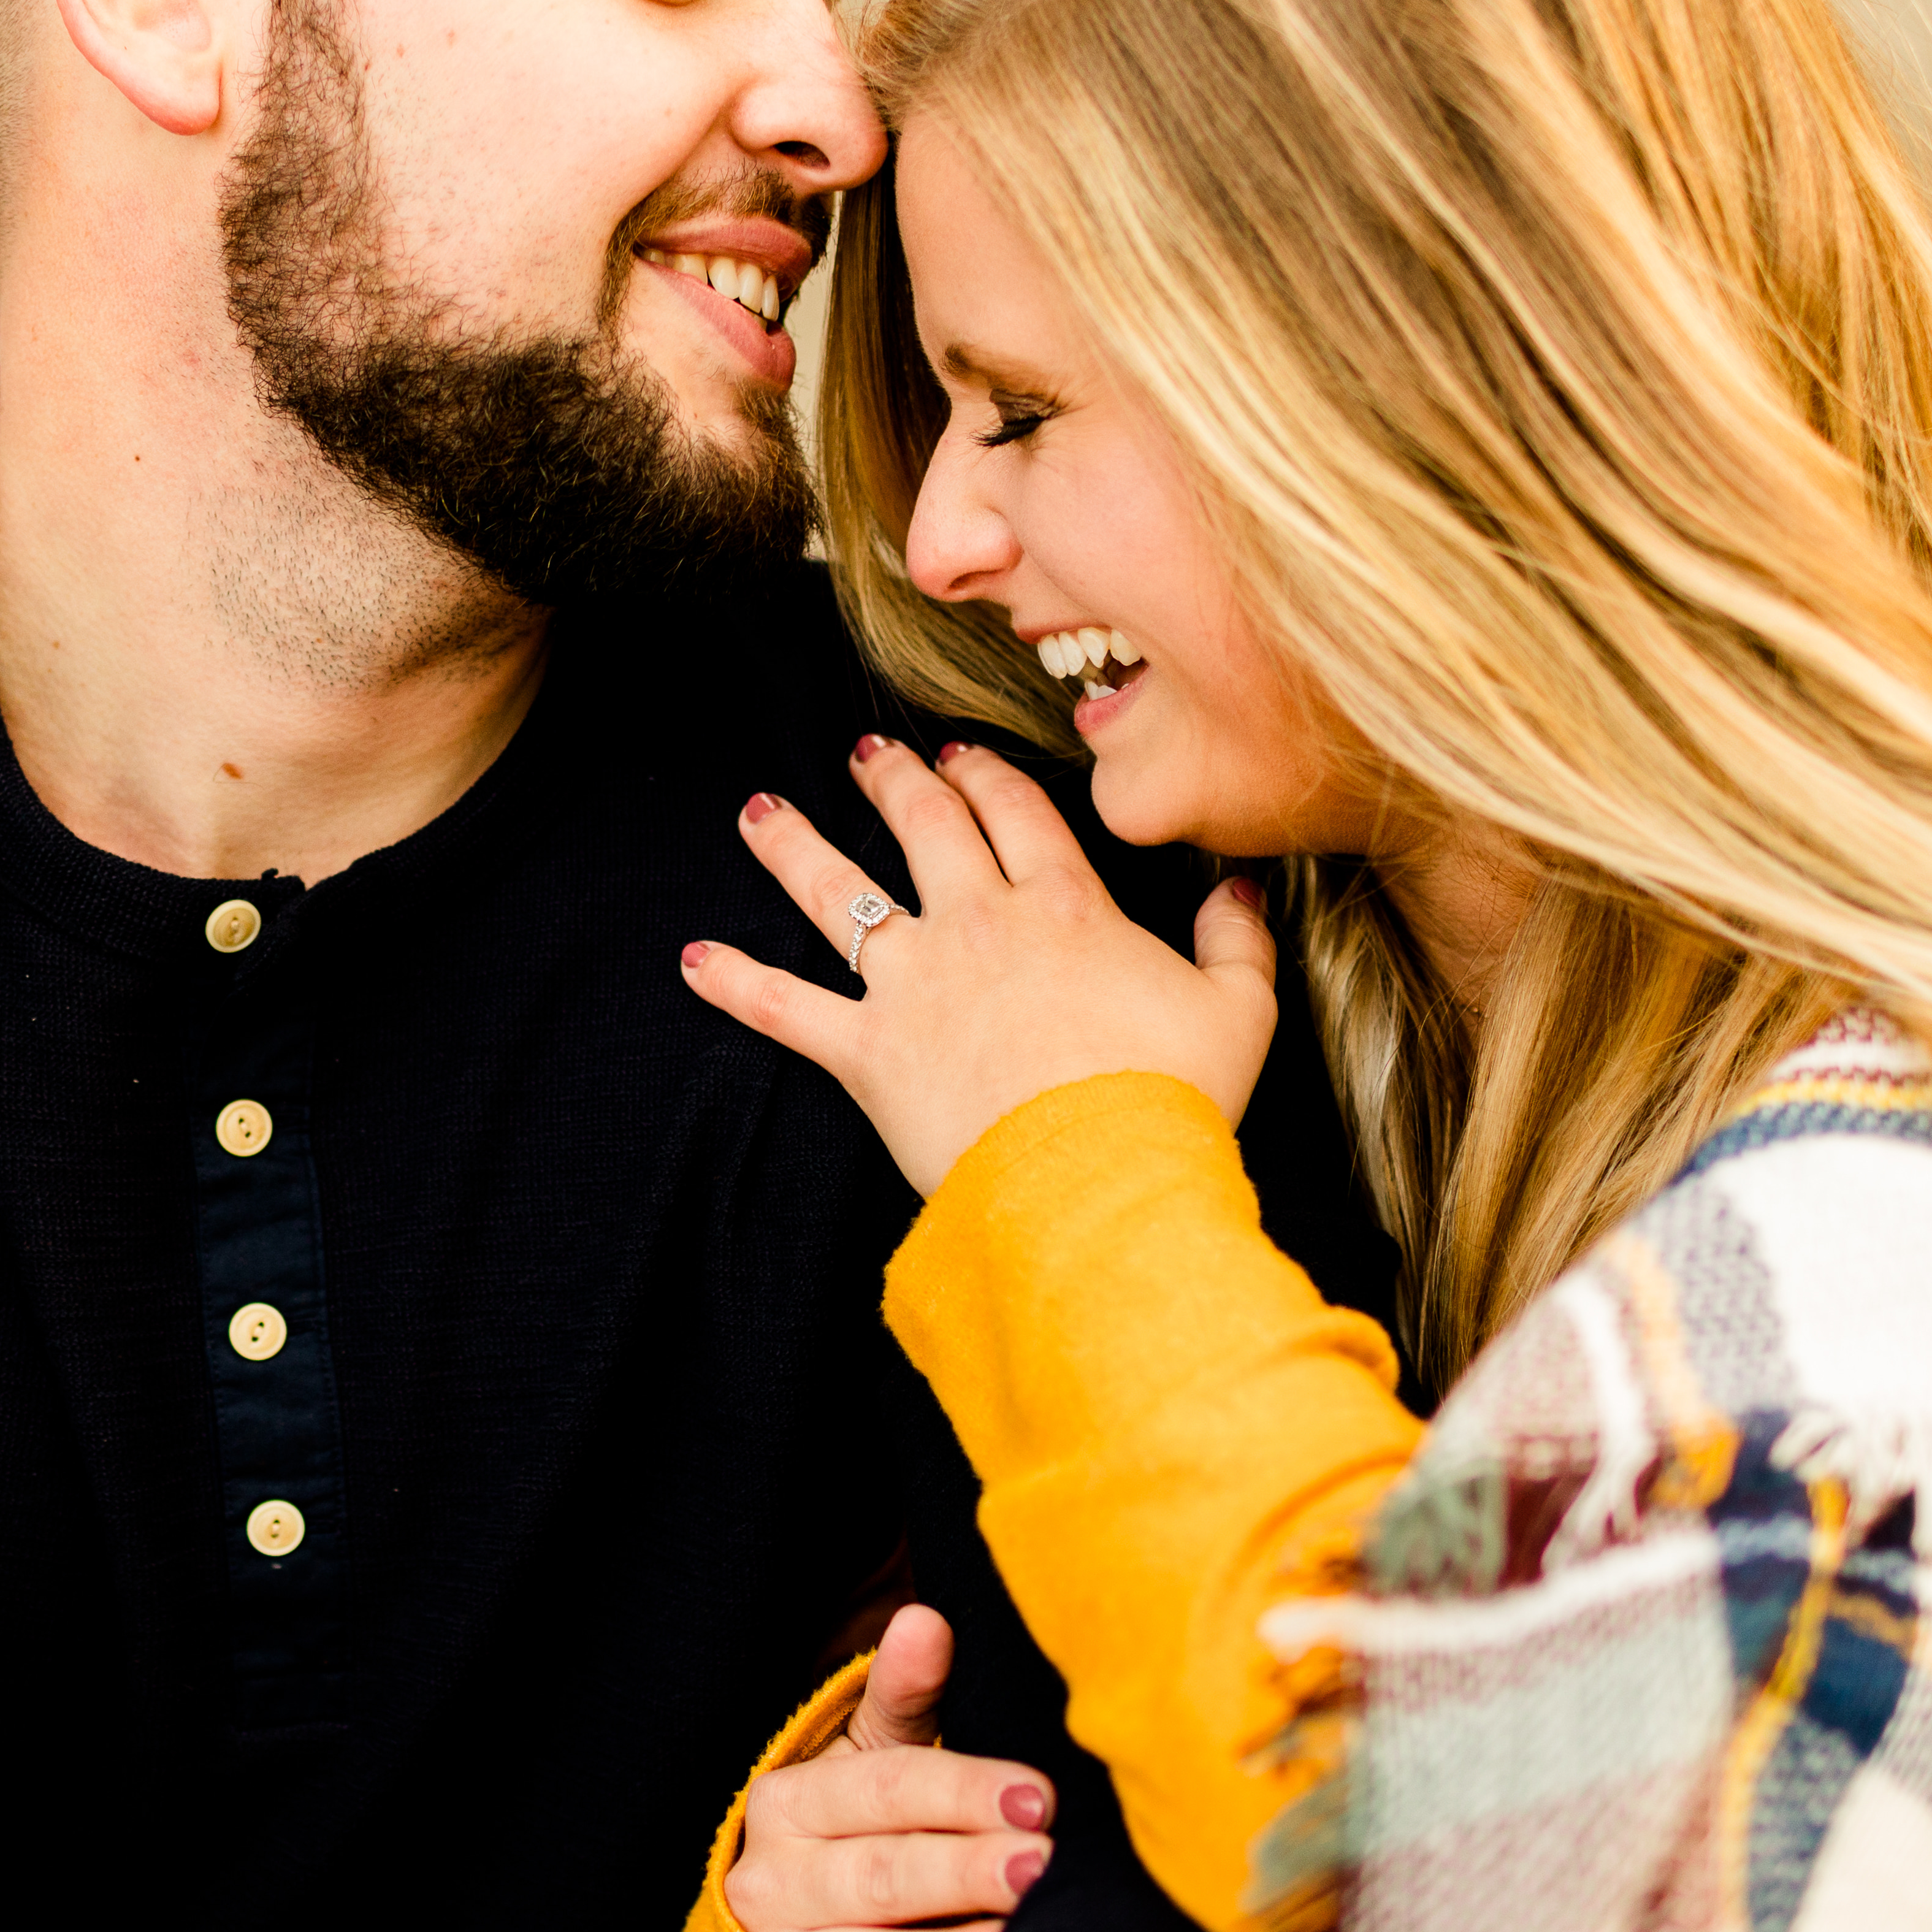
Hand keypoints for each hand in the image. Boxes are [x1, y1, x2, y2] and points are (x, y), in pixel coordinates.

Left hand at [681, 737, 1277, 1194]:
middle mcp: (978, 925)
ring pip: (840, 893)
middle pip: (923, 827)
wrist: (1103, 1177)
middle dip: (893, 782)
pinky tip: (692, 960)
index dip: (984, 778)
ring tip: (757, 812)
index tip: (961, 754)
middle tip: (866, 754)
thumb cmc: (1175, 1098)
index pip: (1015, 815)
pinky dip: (735, 984)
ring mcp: (916, 983)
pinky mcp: (869, 1052)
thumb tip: (1240, 892)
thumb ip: (1238, 943)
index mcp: (1063, 906)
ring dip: (793, 847)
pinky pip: (787, 1009)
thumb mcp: (1239, 1012)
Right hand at [725, 1604, 1056, 1931]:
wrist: (782, 1919)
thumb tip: (927, 1621)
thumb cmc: (853, 1820)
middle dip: (963, 1873)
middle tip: (1042, 1866)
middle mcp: (773, 1885)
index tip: (1039, 1796)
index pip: (879, 1791)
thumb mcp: (868, 1748)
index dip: (960, 1791)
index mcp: (789, 1804)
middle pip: (877, 1878)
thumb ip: (904, 1693)